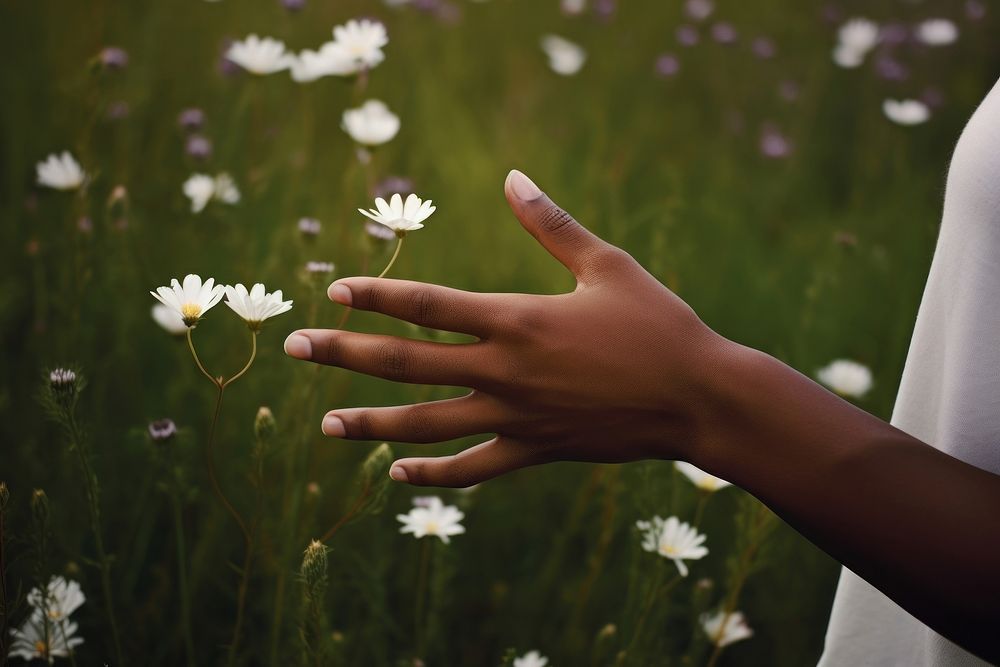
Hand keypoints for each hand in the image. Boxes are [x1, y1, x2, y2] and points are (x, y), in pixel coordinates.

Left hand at [283, 170, 727, 486]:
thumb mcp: (607, 264)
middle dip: (345, 355)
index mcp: (518, 319)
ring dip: (372, 424)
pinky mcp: (534, 451)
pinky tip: (398, 475)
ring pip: (427, 424)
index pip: (428, 304)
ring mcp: (516, 418)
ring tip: (325, 425)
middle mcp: (505, 371)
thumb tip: (513, 176)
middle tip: (294, 348)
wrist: (699, 399)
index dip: (376, 295)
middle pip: (408, 364)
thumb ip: (551, 225)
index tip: (332, 289)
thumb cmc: (659, 324)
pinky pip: (473, 469)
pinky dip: (435, 474)